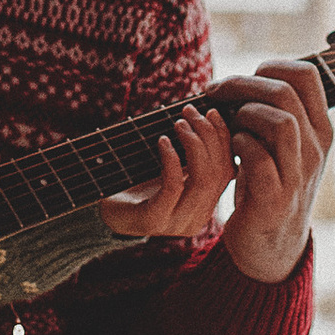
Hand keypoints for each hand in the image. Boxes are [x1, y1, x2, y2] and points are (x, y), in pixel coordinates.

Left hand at [98, 103, 234, 243]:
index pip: (228, 170)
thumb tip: (211, 115)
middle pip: (218, 172)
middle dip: (207, 135)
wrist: (105, 207)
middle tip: (189, 112)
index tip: (212, 111)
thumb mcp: (171, 166)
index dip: (223, 138)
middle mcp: (197, 218)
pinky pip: (173, 187)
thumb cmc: (137, 182)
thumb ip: (193, 153)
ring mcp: (176, 223)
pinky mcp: (154, 220)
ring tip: (178, 123)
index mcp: (206, 205)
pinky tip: (162, 141)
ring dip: (193, 144)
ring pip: (202, 180)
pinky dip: (171, 159)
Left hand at [215, 61, 332, 282]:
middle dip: (242, 85)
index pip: (306, 74)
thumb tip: (244, 79)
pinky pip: (258, 159)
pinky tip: (230, 149)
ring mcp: (298, 175)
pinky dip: (238, 146)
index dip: (269, 65)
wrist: (270, 245)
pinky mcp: (275, 199)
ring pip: (279, 122)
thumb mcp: (282, 147)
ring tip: (227, 124)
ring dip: (243, 115)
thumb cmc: (269, 185)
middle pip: (285, 93)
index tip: (241, 79)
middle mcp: (315, 149)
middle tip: (216, 94)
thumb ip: (274, 114)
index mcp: (320, 129)